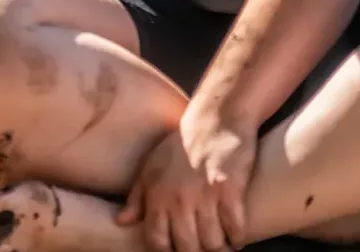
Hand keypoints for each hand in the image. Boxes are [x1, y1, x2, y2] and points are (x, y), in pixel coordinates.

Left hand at [117, 112, 256, 251]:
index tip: (176, 250)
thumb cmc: (179, 145)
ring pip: (213, 242)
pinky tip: (236, 237)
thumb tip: (122, 221)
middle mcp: (178, 199)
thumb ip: (137, 197)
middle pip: (187, 247)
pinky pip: (235, 227)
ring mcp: (205, 195)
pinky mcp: (230, 190)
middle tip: (201, 249)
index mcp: (157, 195)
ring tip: (221, 246)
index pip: (157, 240)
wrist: (214, 120)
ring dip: (219, 248)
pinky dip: (237, 237)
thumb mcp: (150, 168)